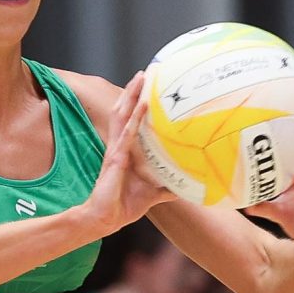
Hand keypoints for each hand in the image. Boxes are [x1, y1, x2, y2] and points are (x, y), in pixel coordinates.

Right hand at [83, 72, 176, 233]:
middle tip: (145, 73)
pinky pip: (127, 134)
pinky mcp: (116, 158)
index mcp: (124, 151)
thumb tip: (187, 189)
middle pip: (124, 111)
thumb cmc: (124, 206)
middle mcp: (119, 146)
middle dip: (133, 91)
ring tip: (141, 78)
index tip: (147, 88)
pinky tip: (144, 105)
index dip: (135, 103)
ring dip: (132, 95)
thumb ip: (167, 189)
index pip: (129, 121)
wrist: (106, 219)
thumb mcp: (153, 195)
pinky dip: (135, 118)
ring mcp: (116, 150)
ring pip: (123, 115)